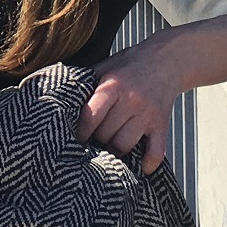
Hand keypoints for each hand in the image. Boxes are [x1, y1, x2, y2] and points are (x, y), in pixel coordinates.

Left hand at [77, 34, 190, 174]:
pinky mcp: (162, 124)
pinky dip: (148, 163)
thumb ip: (86, 84)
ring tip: (109, 147)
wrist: (165, 61)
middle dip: (96, 140)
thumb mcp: (104, 67)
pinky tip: (140, 166)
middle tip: (93, 141)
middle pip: (106, 134)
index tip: (75, 138)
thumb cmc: (128, 66)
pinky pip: (155, 151)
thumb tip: (61, 101)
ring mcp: (147, 114)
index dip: (80, 132)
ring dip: (115, 150)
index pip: (91, 116)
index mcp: (113, 86)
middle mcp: (131, 101)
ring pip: (124, 146)